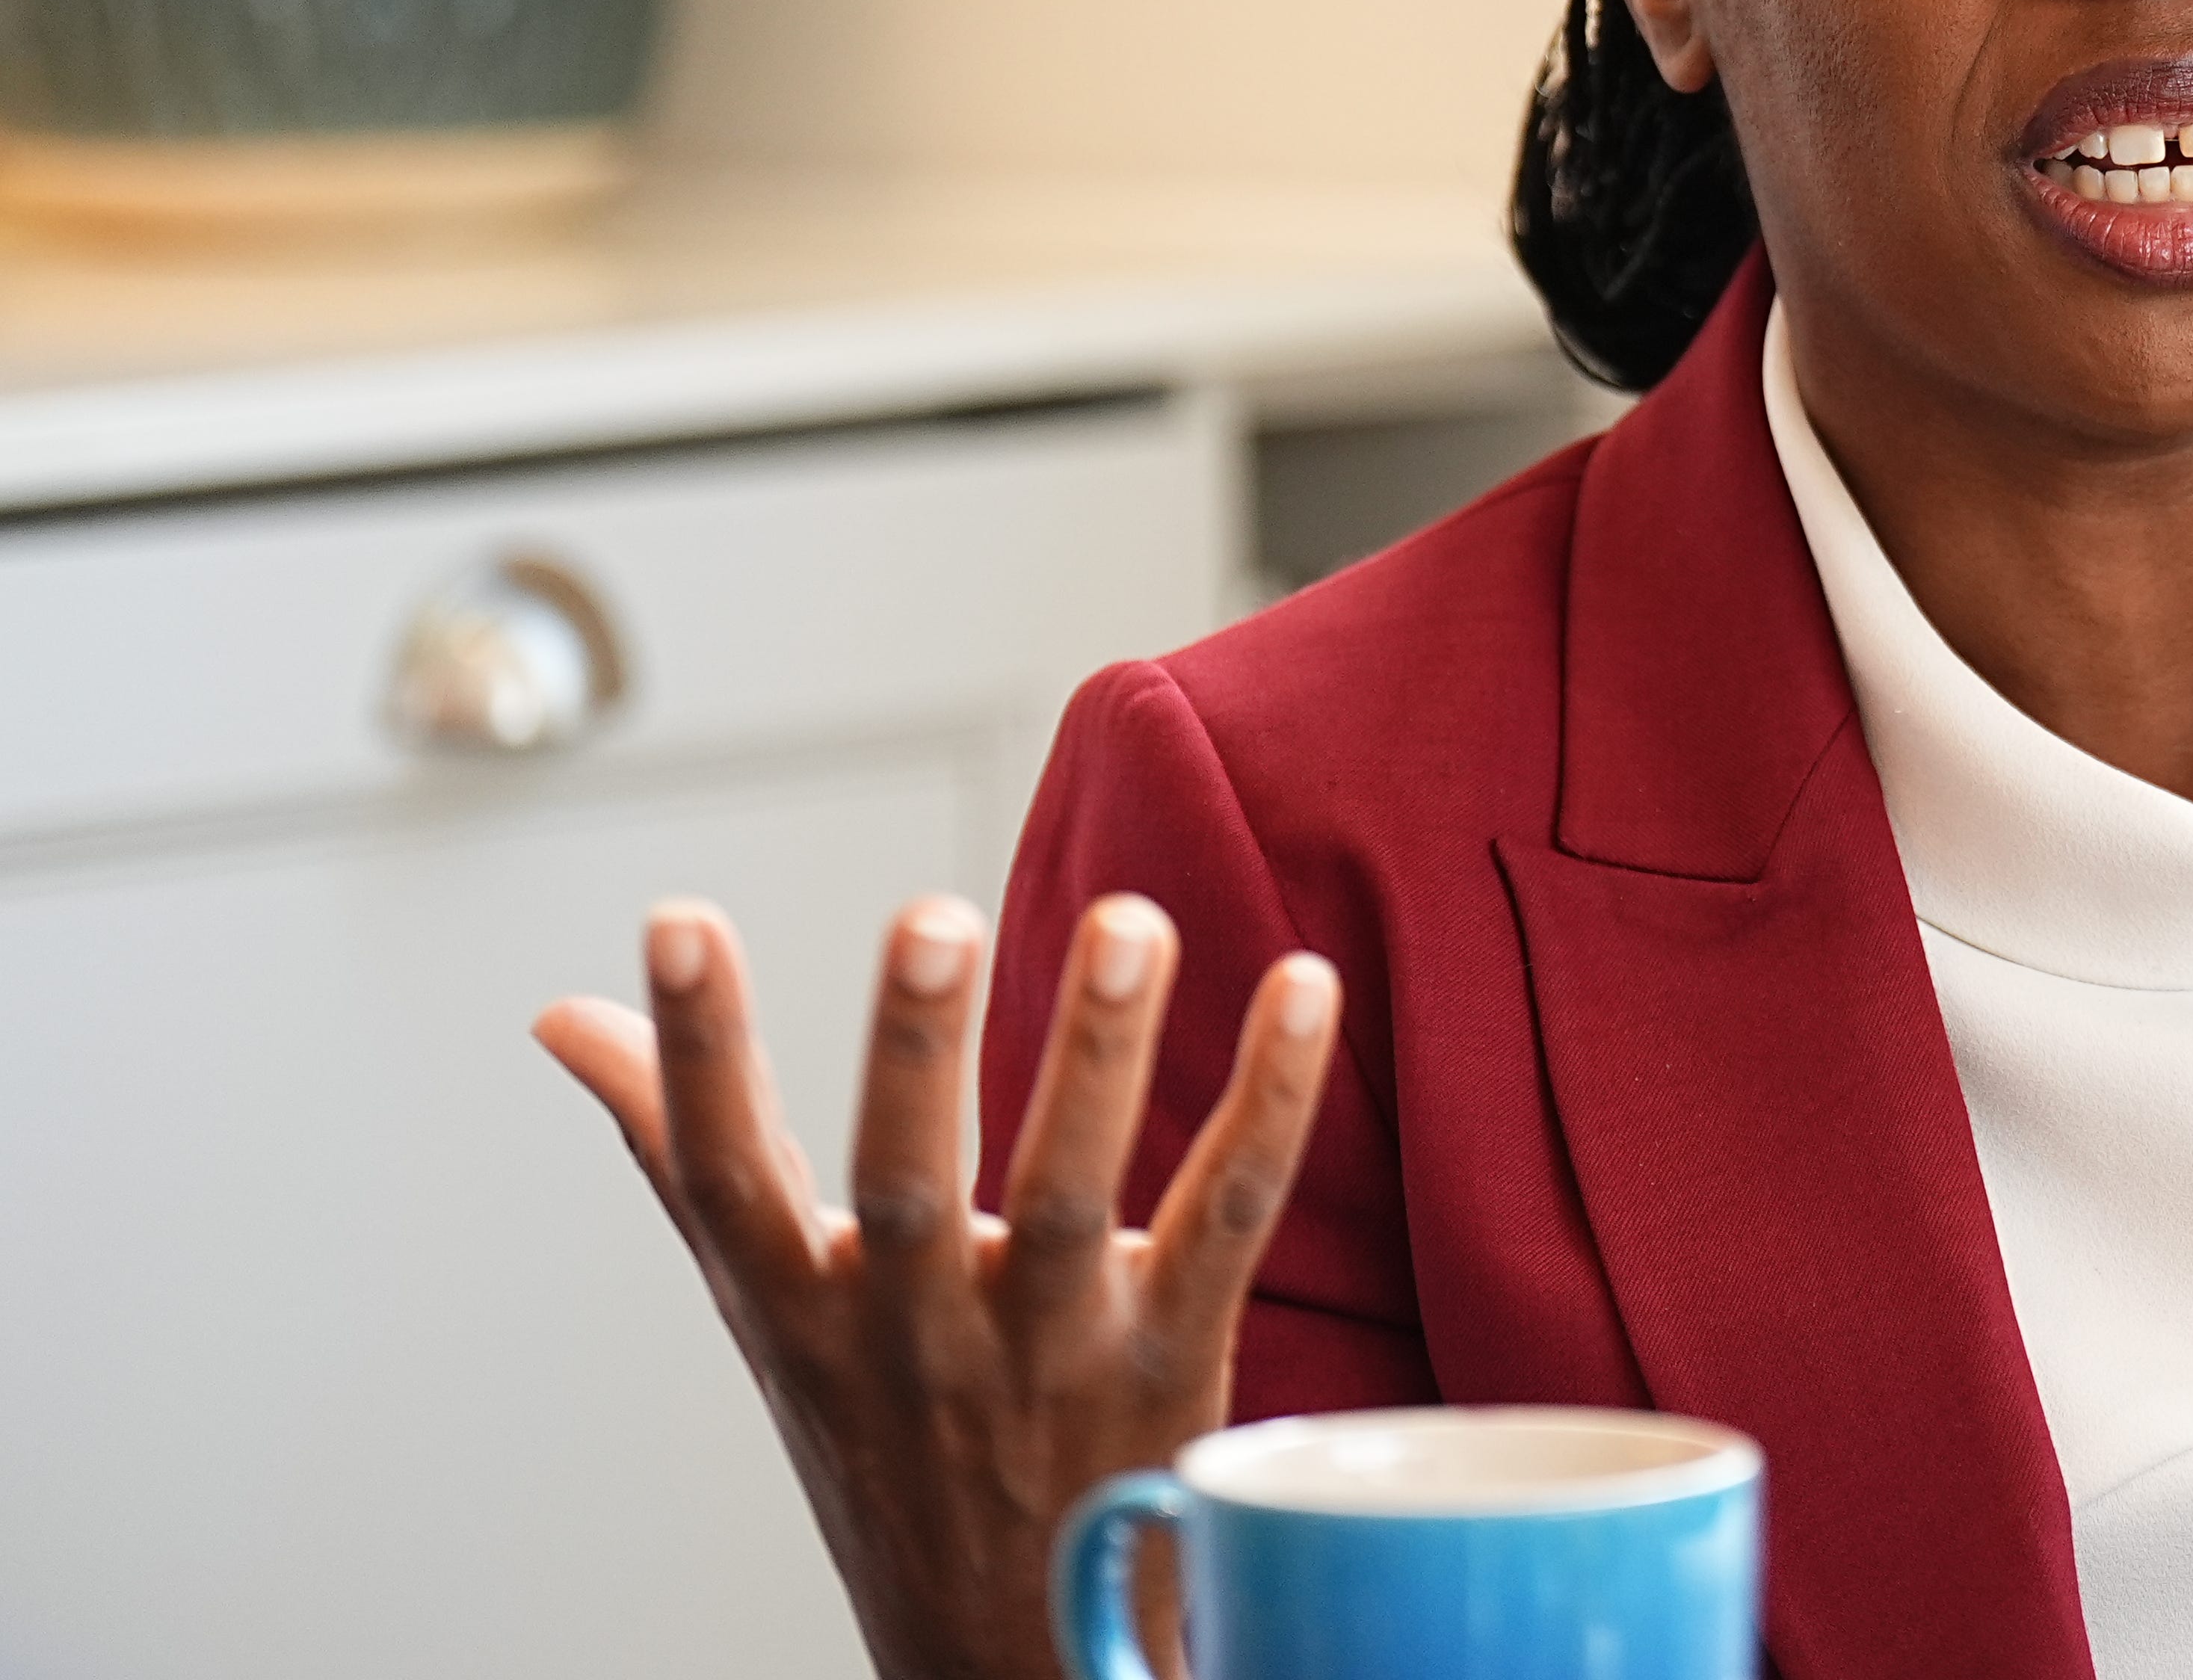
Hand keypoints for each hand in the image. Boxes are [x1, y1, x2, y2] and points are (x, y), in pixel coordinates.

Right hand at [534, 894, 1340, 1679]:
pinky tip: (1305, 988)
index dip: (693, 1053)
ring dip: (1100, 1054)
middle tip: (932, 914)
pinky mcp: (1171, 1363)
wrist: (1003, 1655)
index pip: (723, 1174)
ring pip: (1069, 1195)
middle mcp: (914, 1333)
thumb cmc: (886, 1440)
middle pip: (905, 1183)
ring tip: (1130, 922)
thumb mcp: (768, 1312)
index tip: (678, 919)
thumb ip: (680, 1150)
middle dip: (916, 1050)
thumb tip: (560, 1017)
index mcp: (801, 1310)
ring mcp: (1046, 1352)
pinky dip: (1271, 1103)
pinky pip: (1227, 1222)